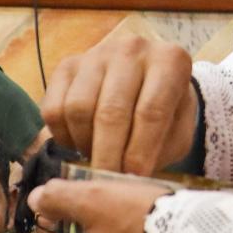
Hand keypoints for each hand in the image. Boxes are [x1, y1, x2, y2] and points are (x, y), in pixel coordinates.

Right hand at [42, 33, 195, 174]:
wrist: (148, 83)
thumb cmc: (168, 113)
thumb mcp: (178, 131)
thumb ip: (160, 150)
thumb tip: (129, 177)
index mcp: (170, 61)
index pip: (151, 111)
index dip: (140, 151)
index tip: (134, 178)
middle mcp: (132, 49)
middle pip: (111, 111)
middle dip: (108, 155)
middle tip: (107, 183)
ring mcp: (96, 54)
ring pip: (77, 109)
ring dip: (85, 145)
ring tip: (98, 160)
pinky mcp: (66, 65)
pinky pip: (54, 109)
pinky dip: (63, 137)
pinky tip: (80, 144)